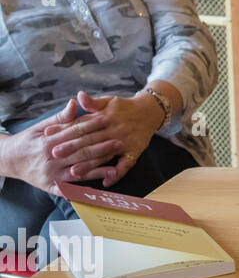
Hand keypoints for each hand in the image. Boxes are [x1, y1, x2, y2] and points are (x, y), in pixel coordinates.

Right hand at [0, 100, 120, 193]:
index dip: (91, 126)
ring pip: (79, 170)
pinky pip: (71, 188)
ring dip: (99, 166)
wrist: (8, 161)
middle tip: (119, 142)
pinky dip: (85, 187)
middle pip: (80, 152)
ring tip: (116, 161)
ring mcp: (51, 174)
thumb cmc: (27, 141)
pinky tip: (99, 185)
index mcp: (48, 142)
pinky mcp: (51, 186)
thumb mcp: (40, 127)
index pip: (74, 133)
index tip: (106, 120)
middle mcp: (50, 159)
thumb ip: (59, 118)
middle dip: (101, 147)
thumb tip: (74, 103)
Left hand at [42, 91, 161, 187]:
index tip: (49, 135)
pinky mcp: (134, 151)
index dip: (65, 129)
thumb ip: (92, 102)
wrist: (150, 111)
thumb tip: (79, 95)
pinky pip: (126, 165)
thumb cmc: (124, 108)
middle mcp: (114, 129)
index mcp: (105, 117)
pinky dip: (117, 173)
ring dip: (90, 164)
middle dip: (72, 147)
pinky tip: (106, 182)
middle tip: (55, 154)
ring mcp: (124, 141)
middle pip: (90, 140)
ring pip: (104, 154)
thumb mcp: (108, 101)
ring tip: (74, 172)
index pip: (82, 124)